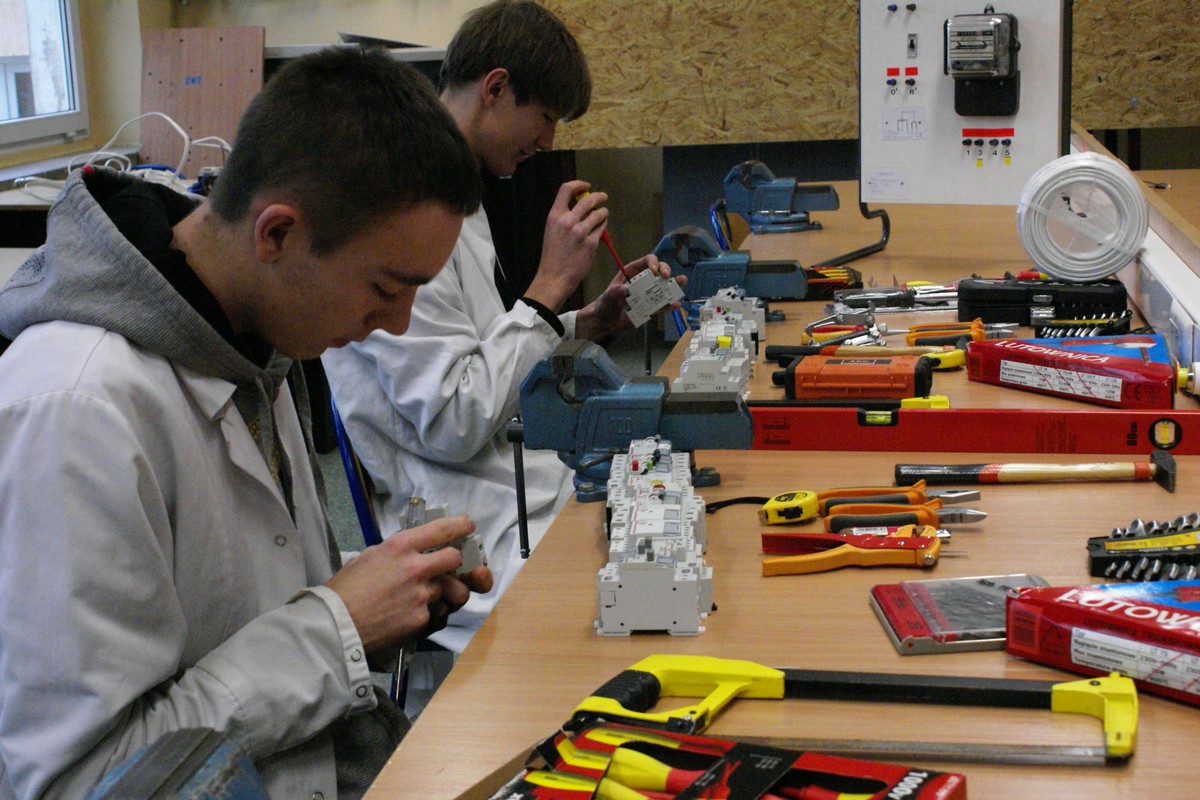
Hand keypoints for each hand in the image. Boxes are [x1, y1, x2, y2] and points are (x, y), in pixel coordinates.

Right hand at [326, 515, 493, 652]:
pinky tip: (415, 617)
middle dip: (454, 564)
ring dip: (446, 594)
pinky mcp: (423, 620)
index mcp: (401, 546)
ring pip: (453, 591)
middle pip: (455, 559)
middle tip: (446, 570)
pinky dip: (433, 616)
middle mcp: (417, 567)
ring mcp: (423, 595)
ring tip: (429, 599)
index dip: (460, 526)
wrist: (335, 625)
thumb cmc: (345, 590)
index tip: (468, 526)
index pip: (441, 529)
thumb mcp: (369, 557)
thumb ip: (397, 553)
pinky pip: (440, 615)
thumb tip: (413, 554)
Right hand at [522, 180, 607, 311]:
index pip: (566, 189)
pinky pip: (602, 228)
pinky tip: (600, 229)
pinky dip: (603, 226)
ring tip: (602, 215)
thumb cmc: (553, 256)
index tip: (586, 185)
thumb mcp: (552, 230)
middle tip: (603, 197)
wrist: (554, 277)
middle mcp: (567, 221)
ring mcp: (580, 232)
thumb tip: (580, 205)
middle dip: (599, 196)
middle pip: (588, 199)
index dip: (579, 184)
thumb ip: (564, 216)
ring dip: (603, 212)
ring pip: (599, 213)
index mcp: (554, 216)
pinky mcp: (591, 243)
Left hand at [574, 254, 685, 341]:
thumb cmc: (605, 305)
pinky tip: (676, 304)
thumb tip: (623, 289)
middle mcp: (643, 281)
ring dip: (674, 284)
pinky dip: (669, 304)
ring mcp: (649, 294)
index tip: (653, 271)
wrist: (606, 322)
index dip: (652, 262)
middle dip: (665, 270)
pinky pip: (662, 304)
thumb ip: (613, 294)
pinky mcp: (652, 307)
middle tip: (666, 277)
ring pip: (664, 286)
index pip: (646, 261)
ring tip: (682, 282)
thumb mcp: (607, 299)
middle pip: (659, 270)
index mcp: (632, 272)